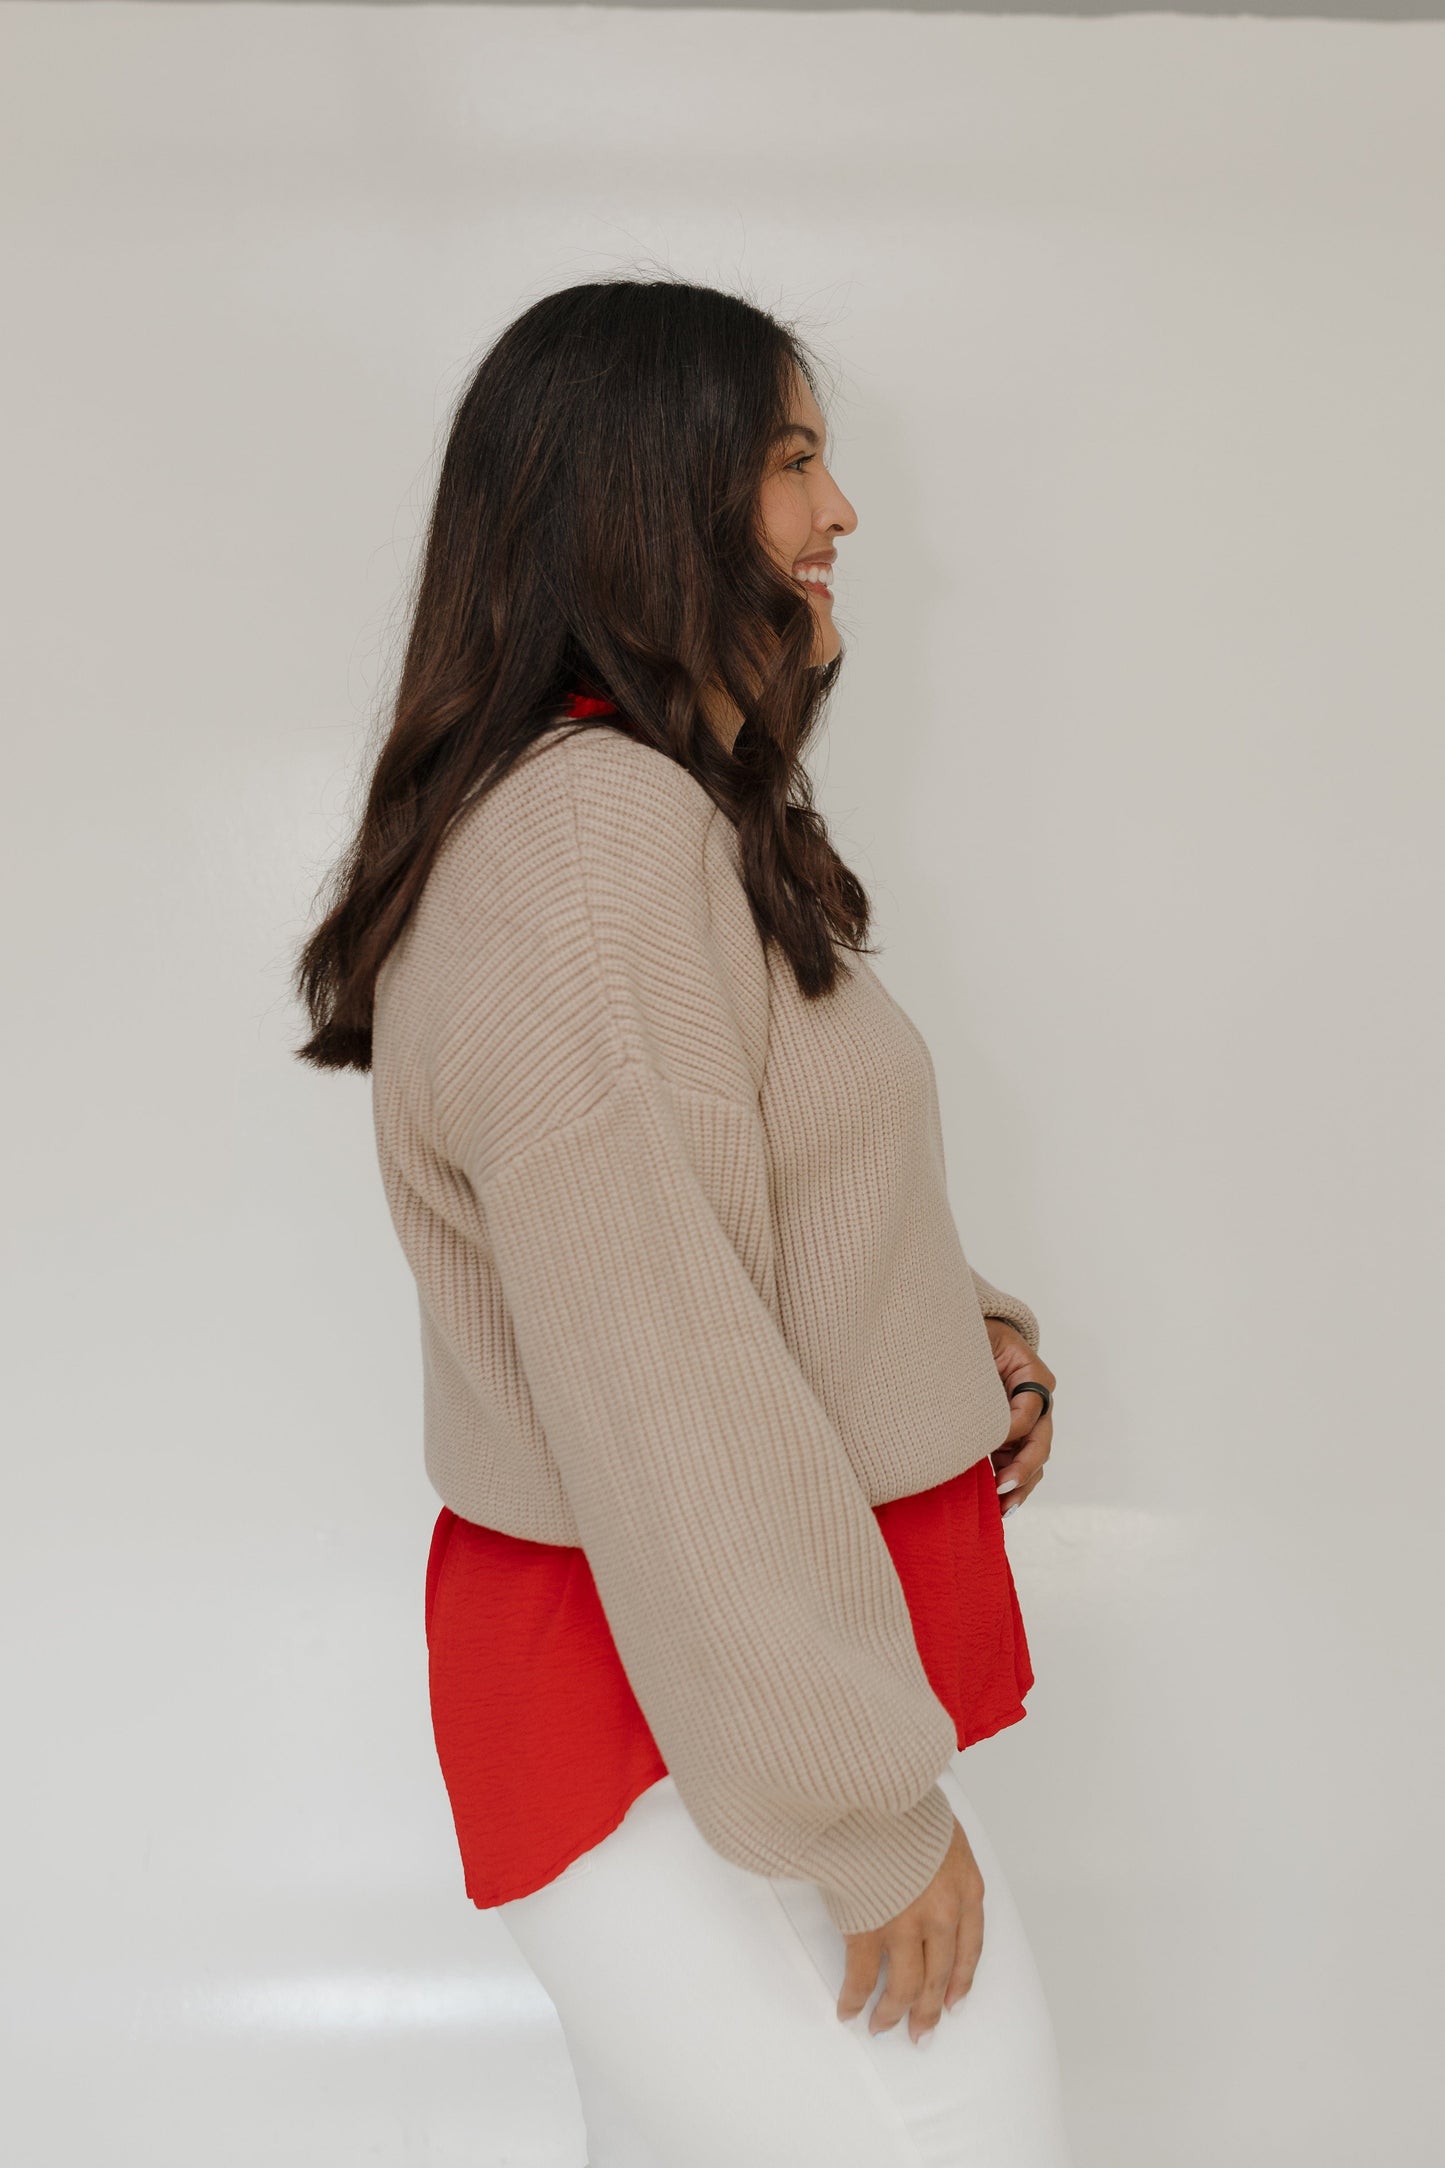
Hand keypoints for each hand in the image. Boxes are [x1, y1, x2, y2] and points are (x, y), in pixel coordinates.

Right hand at [835, 1814, 984, 2043]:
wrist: (876, 1790)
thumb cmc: (907, 1801)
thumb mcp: (943, 1828)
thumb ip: (943, 1861)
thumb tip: (929, 1873)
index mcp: (966, 1888)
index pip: (971, 1948)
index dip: (961, 1981)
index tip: (953, 2003)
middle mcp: (942, 1914)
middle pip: (939, 1976)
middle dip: (928, 2009)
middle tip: (921, 2032)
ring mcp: (905, 1924)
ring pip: (904, 1985)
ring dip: (893, 2013)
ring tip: (883, 2027)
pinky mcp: (868, 1927)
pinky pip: (861, 1976)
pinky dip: (853, 1998)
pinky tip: (848, 2010)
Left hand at [985, 1322, 1056, 1513]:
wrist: (969, 1337)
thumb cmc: (972, 1335)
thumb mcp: (977, 1340)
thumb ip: (978, 1365)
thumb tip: (969, 1401)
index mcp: (1034, 1375)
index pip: (1029, 1410)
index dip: (1009, 1430)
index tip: (985, 1443)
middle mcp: (1039, 1401)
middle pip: (1040, 1441)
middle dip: (1022, 1468)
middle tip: (1001, 1487)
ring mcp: (1031, 1422)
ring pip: (1035, 1460)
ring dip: (1021, 1485)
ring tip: (1002, 1507)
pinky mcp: (1017, 1436)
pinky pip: (1021, 1464)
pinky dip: (1013, 1483)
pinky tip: (1000, 1504)